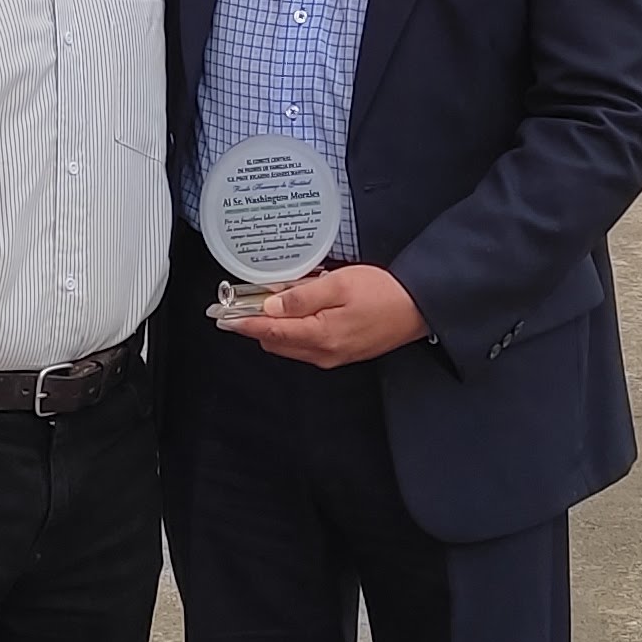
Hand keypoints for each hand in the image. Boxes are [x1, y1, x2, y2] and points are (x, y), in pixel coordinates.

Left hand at [238, 263, 424, 366]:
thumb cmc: (385, 293)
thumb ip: (302, 296)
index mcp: (320, 335)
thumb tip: (270, 307)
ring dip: (277, 326)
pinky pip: (306, 345)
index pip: (269, 332)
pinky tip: (302, 309)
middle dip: (257, 322)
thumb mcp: (340, 284)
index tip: (222, 317)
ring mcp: (332, 356)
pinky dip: (295, 330)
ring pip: (289, 344)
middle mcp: (323, 353)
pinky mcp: (341, 354)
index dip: (242, 323)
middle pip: (275, 341)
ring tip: (281, 298)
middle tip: (250, 298)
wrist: (420, 308)